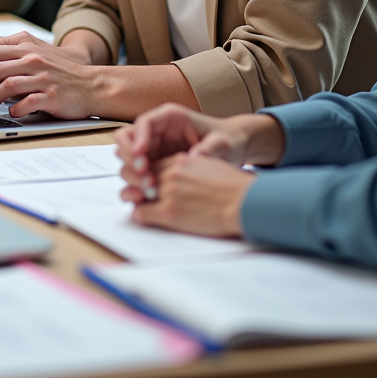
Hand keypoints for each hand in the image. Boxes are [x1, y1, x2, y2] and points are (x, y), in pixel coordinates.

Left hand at [0, 33, 99, 118]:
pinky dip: (14, 110)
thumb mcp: (34, 51)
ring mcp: (43, 77)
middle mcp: (33, 59)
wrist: (91, 85)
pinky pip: (26, 103)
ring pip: (6, 86)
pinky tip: (11, 112)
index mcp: (26, 45)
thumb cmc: (58, 70)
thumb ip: (8, 48)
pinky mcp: (52, 96)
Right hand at [116, 104, 284, 199]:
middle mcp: (156, 131)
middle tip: (144, 175)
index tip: (140, 155)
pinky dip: (137, 183)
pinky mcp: (154, 164)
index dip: (138, 138)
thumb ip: (210, 148)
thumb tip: (195, 156)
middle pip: (127, 139)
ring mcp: (153, 148)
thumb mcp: (222, 143)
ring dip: (132, 173)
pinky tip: (146, 195)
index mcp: (170, 118)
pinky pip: (136, 173)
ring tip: (149, 188)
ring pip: (127, 157)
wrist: (231, 151)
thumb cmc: (227, 141)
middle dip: (130, 157)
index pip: (144, 123)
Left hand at [129, 152, 255, 237]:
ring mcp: (168, 192)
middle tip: (134, 191)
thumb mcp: (210, 166)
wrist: (243, 202)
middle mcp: (171, 174)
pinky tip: (140, 216)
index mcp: (180, 161)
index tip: (146, 180)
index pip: (152, 163)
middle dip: (134, 183)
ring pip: (136, 193)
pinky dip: (139, 215)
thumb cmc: (234, 187)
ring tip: (135, 203)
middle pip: (140, 175)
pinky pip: (142, 213)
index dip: (146, 172)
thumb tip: (188, 172)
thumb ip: (193, 166)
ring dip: (133, 198)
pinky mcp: (169, 212)